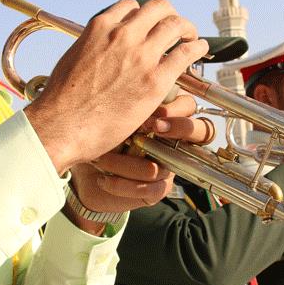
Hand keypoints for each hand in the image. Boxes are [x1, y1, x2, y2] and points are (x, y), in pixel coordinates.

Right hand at [24, 0, 208, 172]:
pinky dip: (196, 47)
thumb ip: (91, 48)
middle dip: (170, 14)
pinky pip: (186, 53)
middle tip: (175, 27)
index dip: (144, 15)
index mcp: (100, 27)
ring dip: (187, 28)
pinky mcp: (155, 81)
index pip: (131, 6)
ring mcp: (141, 56)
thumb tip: (98, 50)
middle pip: (159, 7)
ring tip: (190, 36)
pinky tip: (199, 50)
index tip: (149, 25)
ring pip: (176, 25)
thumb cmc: (62, 100)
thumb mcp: (74, 58)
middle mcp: (122, 35)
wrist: (61, 126)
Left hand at [64, 94, 209, 233]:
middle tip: (154, 127)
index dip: (179, 108)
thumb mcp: (109, 115)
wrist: (81, 174)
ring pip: (164, 164)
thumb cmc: (97, 135)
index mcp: (165, 116)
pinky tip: (103, 178)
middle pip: (203, 131)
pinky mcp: (157, 190)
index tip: (154, 111)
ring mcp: (169, 166)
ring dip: (126, 162)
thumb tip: (135, 94)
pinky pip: (152, 188)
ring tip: (100, 158)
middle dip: (180, 127)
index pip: (190, 105)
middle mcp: (173, 142)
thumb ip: (129, 103)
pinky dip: (123, 184)